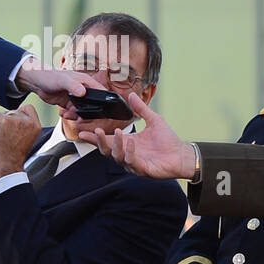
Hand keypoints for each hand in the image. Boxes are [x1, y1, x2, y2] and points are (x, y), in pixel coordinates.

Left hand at [0, 104, 43, 179]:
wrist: (7, 164)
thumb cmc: (15, 155)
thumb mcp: (28, 138)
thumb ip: (26, 125)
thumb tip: (17, 115)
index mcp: (36, 126)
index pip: (29, 108)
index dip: (21, 113)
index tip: (16, 121)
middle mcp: (27, 121)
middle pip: (15, 111)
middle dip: (10, 120)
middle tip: (8, 134)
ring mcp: (15, 119)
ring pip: (5, 113)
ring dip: (2, 122)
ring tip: (3, 136)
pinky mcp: (3, 120)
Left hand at [15, 62, 96, 113]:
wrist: (37, 82)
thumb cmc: (50, 75)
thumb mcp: (62, 80)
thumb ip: (73, 86)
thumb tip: (83, 92)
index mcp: (86, 81)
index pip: (100, 91)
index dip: (104, 100)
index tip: (103, 110)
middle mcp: (83, 90)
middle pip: (94, 104)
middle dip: (89, 112)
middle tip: (81, 117)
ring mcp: (76, 98)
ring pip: (83, 111)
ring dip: (77, 116)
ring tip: (68, 114)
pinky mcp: (69, 104)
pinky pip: (73, 113)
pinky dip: (70, 116)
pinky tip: (63, 113)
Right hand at [79, 92, 194, 179]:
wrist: (182, 155)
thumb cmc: (168, 141)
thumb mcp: (153, 120)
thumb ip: (141, 109)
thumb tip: (131, 94)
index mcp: (127, 143)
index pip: (106, 140)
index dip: (94, 137)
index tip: (81, 132)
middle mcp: (127, 154)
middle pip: (106, 150)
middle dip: (99, 141)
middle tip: (96, 130)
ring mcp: (134, 163)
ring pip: (117, 156)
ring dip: (116, 144)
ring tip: (119, 132)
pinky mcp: (142, 169)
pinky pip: (131, 162)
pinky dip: (130, 152)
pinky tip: (131, 142)